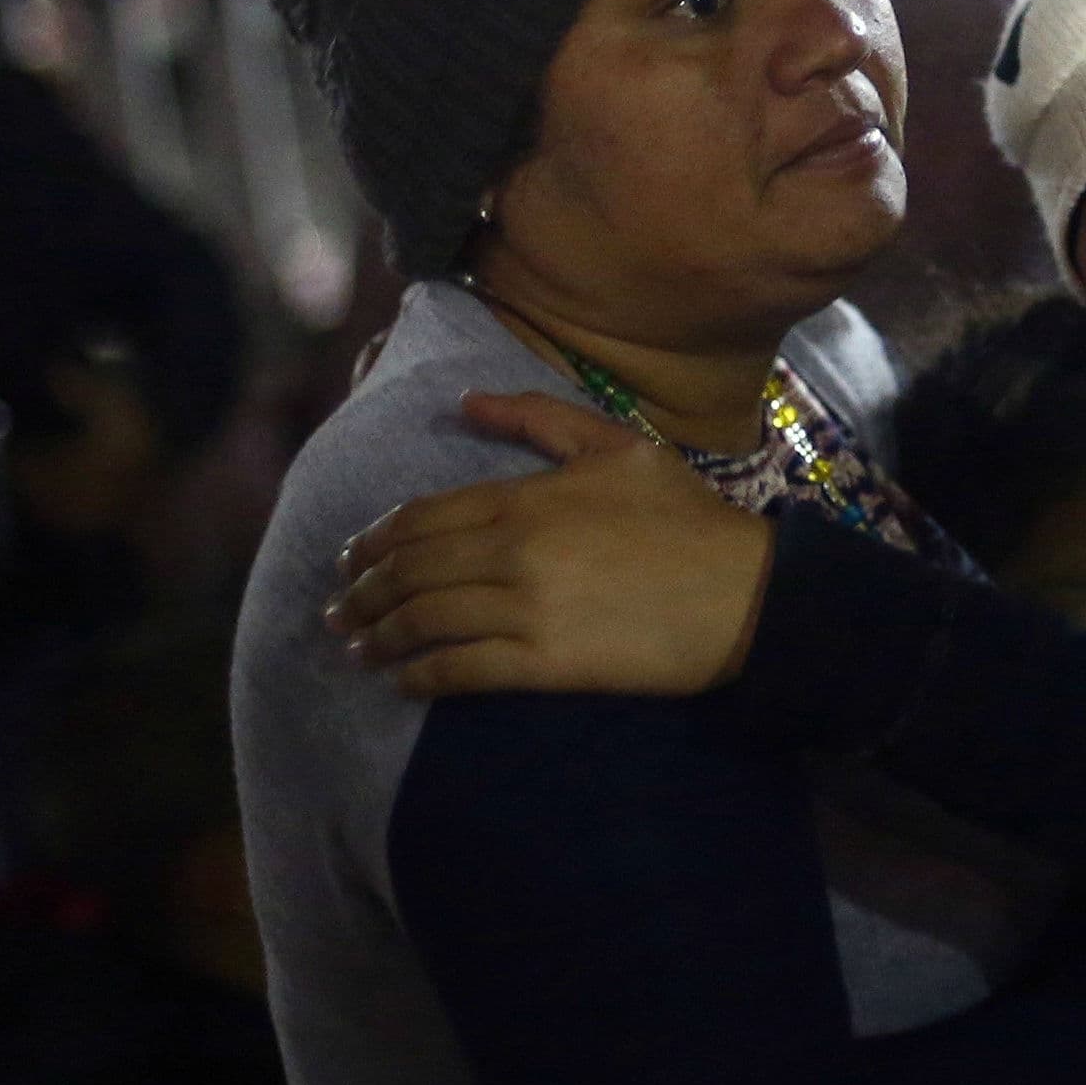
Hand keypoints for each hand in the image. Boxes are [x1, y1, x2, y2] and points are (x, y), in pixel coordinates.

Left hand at [324, 391, 772, 698]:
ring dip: (379, 638)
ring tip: (360, 649)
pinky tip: (404, 681)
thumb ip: (539, 419)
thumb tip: (467, 403)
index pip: (420, 519)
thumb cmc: (687, 517)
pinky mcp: (544, 662)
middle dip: (361, 593)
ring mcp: (526, 609)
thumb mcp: (619, 447)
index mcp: (525, 498)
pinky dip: (419, 677)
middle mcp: (513, 551)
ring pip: (423, 622)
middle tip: (340, 610)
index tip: (349, 560)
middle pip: (408, 573)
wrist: (746, 593)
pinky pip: (458, 670)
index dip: (372, 542)